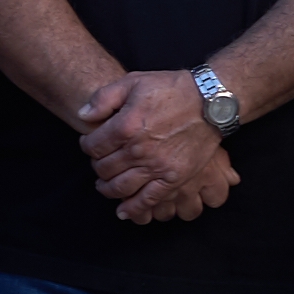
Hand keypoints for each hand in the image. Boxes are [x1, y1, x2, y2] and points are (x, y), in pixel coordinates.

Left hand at [79, 70, 235, 223]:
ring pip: (121, 187)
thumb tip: (83, 115)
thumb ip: (103, 98)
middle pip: (104, 169)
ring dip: (108, 189)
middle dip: (97, 167)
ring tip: (106, 185)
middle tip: (99, 163)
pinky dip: (133, 209)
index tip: (90, 144)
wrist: (210, 101)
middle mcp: (138, 150)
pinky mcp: (174, 178)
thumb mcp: (133, 81)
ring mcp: (157, 167)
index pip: (93, 146)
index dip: (87, 146)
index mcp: (126, 126)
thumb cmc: (171, 89)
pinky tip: (123, 212)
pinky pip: (148, 200)